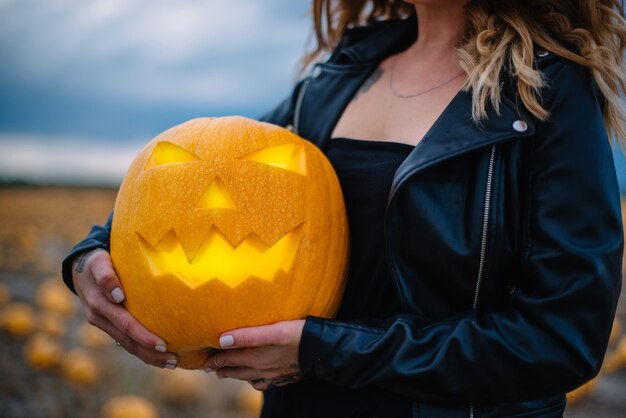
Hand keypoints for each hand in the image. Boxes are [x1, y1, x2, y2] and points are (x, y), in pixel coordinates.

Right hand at [71, 249, 177, 368]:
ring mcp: (103, 324)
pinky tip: (159, 356)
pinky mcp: (107, 326)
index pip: (125, 324)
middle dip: (150, 352)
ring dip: (149, 356)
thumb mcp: (99, 262)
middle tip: (173, 360)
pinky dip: (142, 351)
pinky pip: (125, 342)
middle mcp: (100, 317)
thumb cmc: (97, 261)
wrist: (80, 269)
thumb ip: (106, 275)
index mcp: (100, 303)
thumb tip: (116, 294)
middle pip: (128, 340)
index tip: (162, 344)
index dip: (143, 336)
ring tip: (171, 363)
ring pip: (127, 345)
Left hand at [203, 320, 305, 390]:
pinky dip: (254, 381)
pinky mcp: (283, 376)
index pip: (228, 358)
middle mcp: (261, 368)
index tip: (202, 359)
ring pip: (247, 377)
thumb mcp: (274, 330)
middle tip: (208, 367)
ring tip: (225, 372)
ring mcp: (272, 375)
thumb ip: (248, 335)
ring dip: (234, 374)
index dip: (214, 358)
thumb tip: (222, 339)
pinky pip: (263, 383)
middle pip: (235, 370)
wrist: (323, 350)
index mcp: (256, 357)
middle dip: (220, 368)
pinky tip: (254, 378)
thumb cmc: (298, 335)